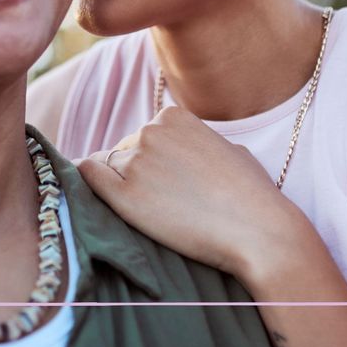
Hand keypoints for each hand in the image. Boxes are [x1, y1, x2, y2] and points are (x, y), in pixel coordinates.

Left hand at [77, 106, 321, 290]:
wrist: (258, 230)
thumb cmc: (251, 194)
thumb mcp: (227, 149)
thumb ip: (198, 142)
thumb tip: (183, 151)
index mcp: (172, 116)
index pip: (143, 136)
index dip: (151, 161)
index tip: (165, 183)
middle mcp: (149, 132)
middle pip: (123, 151)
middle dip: (135, 174)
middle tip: (161, 203)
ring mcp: (135, 162)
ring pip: (107, 167)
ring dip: (119, 186)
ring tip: (149, 211)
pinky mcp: (125, 196)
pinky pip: (89, 178)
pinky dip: (88, 184)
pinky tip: (94, 195)